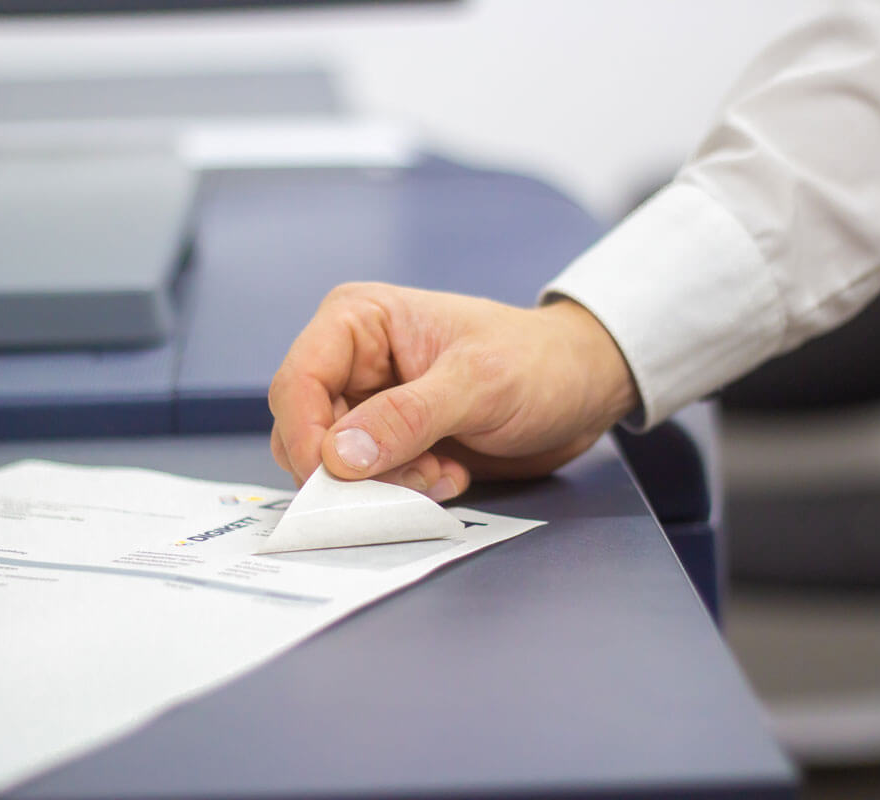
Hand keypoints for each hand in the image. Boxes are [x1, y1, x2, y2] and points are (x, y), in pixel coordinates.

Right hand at [268, 283, 639, 500]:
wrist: (581, 388)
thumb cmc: (538, 363)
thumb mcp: (478, 385)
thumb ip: (407, 418)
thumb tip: (338, 456)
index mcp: (358, 320)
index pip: (299, 381)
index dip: (306, 435)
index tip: (335, 480)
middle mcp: (351, 359)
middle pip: (306, 428)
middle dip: (354, 468)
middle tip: (414, 477)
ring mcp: (367, 402)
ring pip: (333, 464)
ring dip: (384, 483)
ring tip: (441, 472)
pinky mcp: (388, 440)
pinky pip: (366, 482)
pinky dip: (403, 490)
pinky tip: (450, 473)